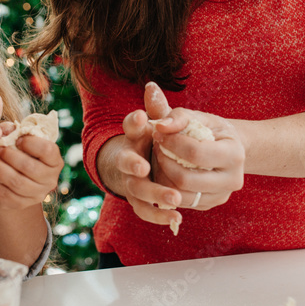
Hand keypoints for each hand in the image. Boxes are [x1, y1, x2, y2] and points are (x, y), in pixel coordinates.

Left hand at [0, 134, 63, 211]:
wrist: (19, 181)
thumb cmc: (22, 154)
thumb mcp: (24, 141)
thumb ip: (15, 130)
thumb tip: (2, 124)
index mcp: (55, 161)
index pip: (47, 150)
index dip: (30, 142)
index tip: (17, 139)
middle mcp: (51, 179)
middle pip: (30, 167)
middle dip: (10, 156)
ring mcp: (38, 194)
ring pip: (17, 182)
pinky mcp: (22, 204)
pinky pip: (6, 195)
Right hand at [110, 83, 184, 229]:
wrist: (140, 166)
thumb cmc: (153, 141)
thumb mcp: (156, 124)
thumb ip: (158, 110)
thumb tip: (152, 86)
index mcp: (133, 138)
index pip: (129, 128)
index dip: (132, 123)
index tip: (140, 118)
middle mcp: (128, 161)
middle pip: (127, 164)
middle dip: (133, 165)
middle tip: (144, 166)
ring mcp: (132, 183)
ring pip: (138, 192)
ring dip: (155, 195)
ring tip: (175, 198)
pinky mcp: (140, 201)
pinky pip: (146, 212)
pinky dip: (160, 217)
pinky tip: (177, 219)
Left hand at [149, 87, 244, 210]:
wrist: (228, 149)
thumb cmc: (211, 129)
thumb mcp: (199, 117)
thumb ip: (179, 117)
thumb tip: (160, 126)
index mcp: (234, 154)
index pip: (195, 153)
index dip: (172, 143)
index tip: (158, 133)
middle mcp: (232, 180)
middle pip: (186, 179)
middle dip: (164, 161)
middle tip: (155, 146)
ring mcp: (220, 196)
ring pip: (180, 194)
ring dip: (162, 175)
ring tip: (158, 157)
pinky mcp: (209, 205)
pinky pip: (180, 201)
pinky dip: (167, 187)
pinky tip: (164, 170)